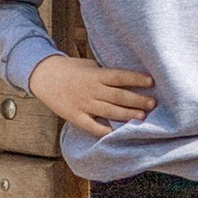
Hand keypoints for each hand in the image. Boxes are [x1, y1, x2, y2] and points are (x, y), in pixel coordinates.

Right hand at [29, 50, 156, 134]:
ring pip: (109, 111)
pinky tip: (116, 132)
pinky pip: (92, 126)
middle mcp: (92, 90)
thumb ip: (105, 73)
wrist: (44, 76)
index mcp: (96, 75)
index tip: (151, 82)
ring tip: (142, 116)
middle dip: (137, 100)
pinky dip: (104, 130)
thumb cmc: (70, 69)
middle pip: (119, 96)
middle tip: (153, 103)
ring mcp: (84, 104)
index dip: (136, 79)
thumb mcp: (89, 65)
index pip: (120, 77)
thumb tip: (125, 79)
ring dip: (127, 114)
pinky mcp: (76, 116)